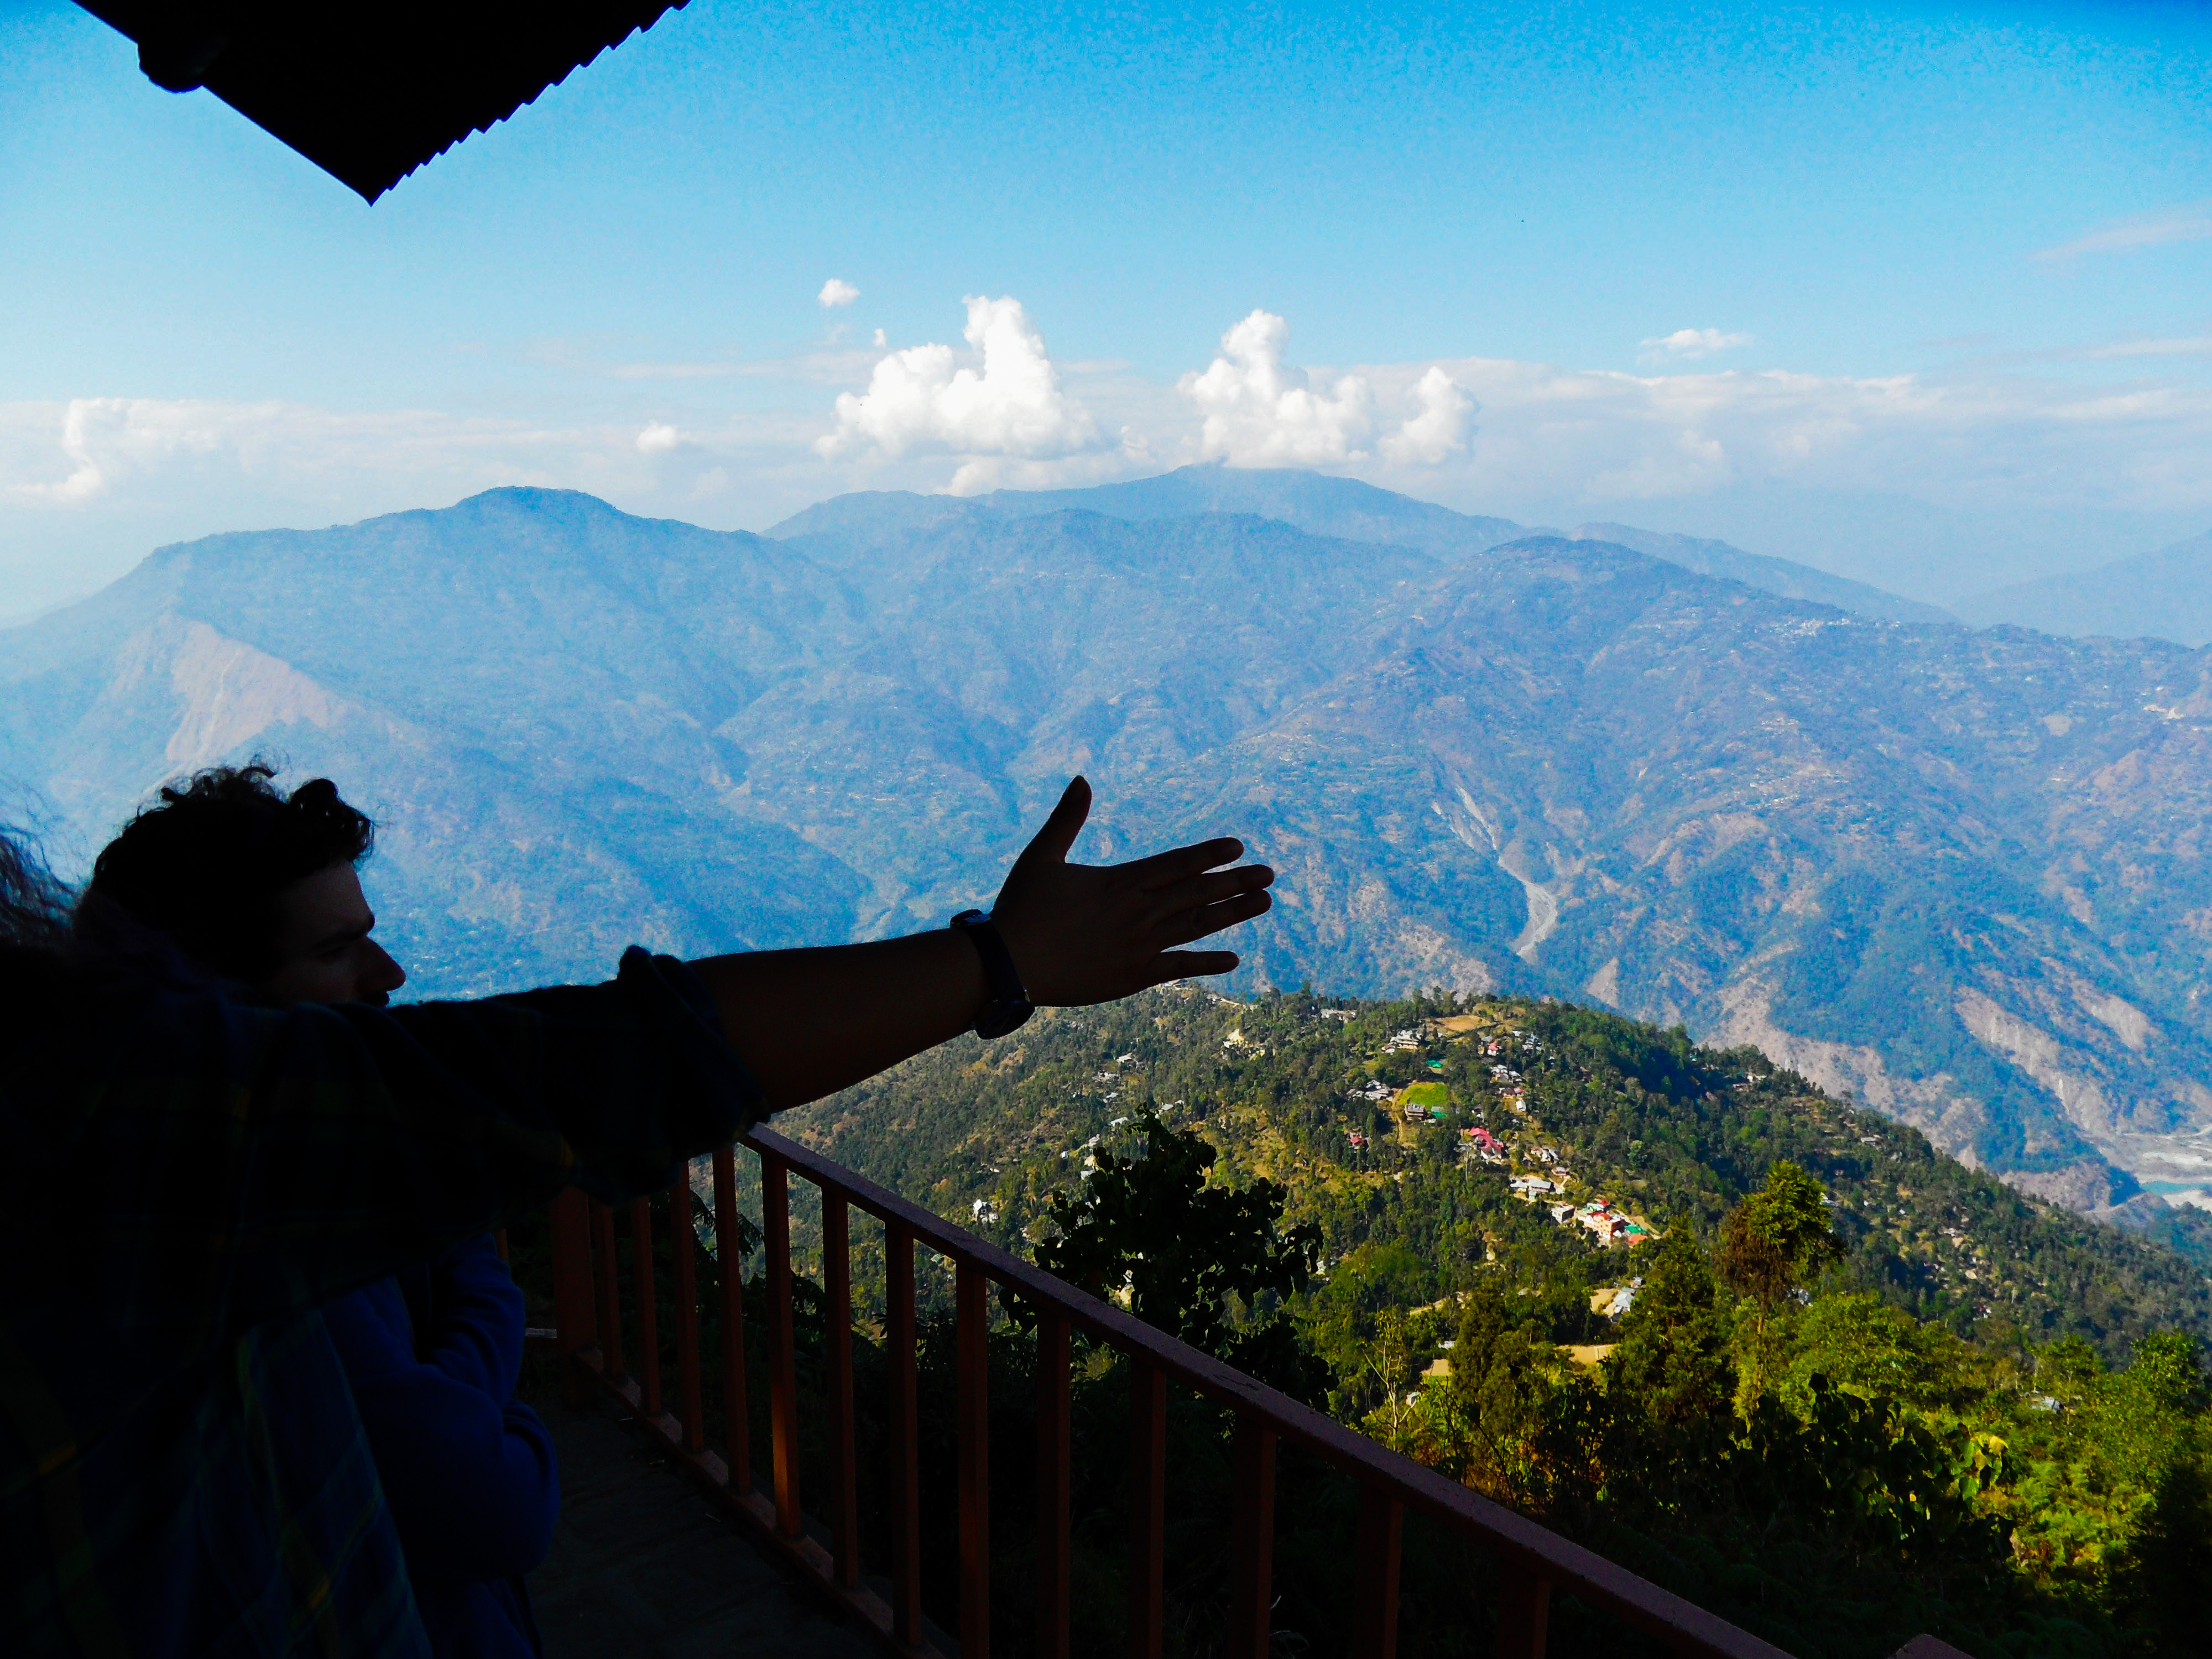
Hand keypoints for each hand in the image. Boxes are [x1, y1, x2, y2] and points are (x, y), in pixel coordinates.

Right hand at [988, 777, 1272, 1005]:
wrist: (1007, 964)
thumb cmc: (1020, 909)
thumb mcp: (1042, 856)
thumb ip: (1067, 818)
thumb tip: (1082, 778)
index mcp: (1119, 881)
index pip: (1175, 863)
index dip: (1209, 855)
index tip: (1237, 846)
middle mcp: (1137, 911)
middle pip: (1196, 892)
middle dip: (1235, 881)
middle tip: (1270, 873)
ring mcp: (1138, 945)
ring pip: (1195, 926)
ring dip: (1232, 914)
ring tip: (1264, 902)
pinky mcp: (1132, 977)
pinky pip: (1177, 968)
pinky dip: (1205, 963)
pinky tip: (1233, 959)